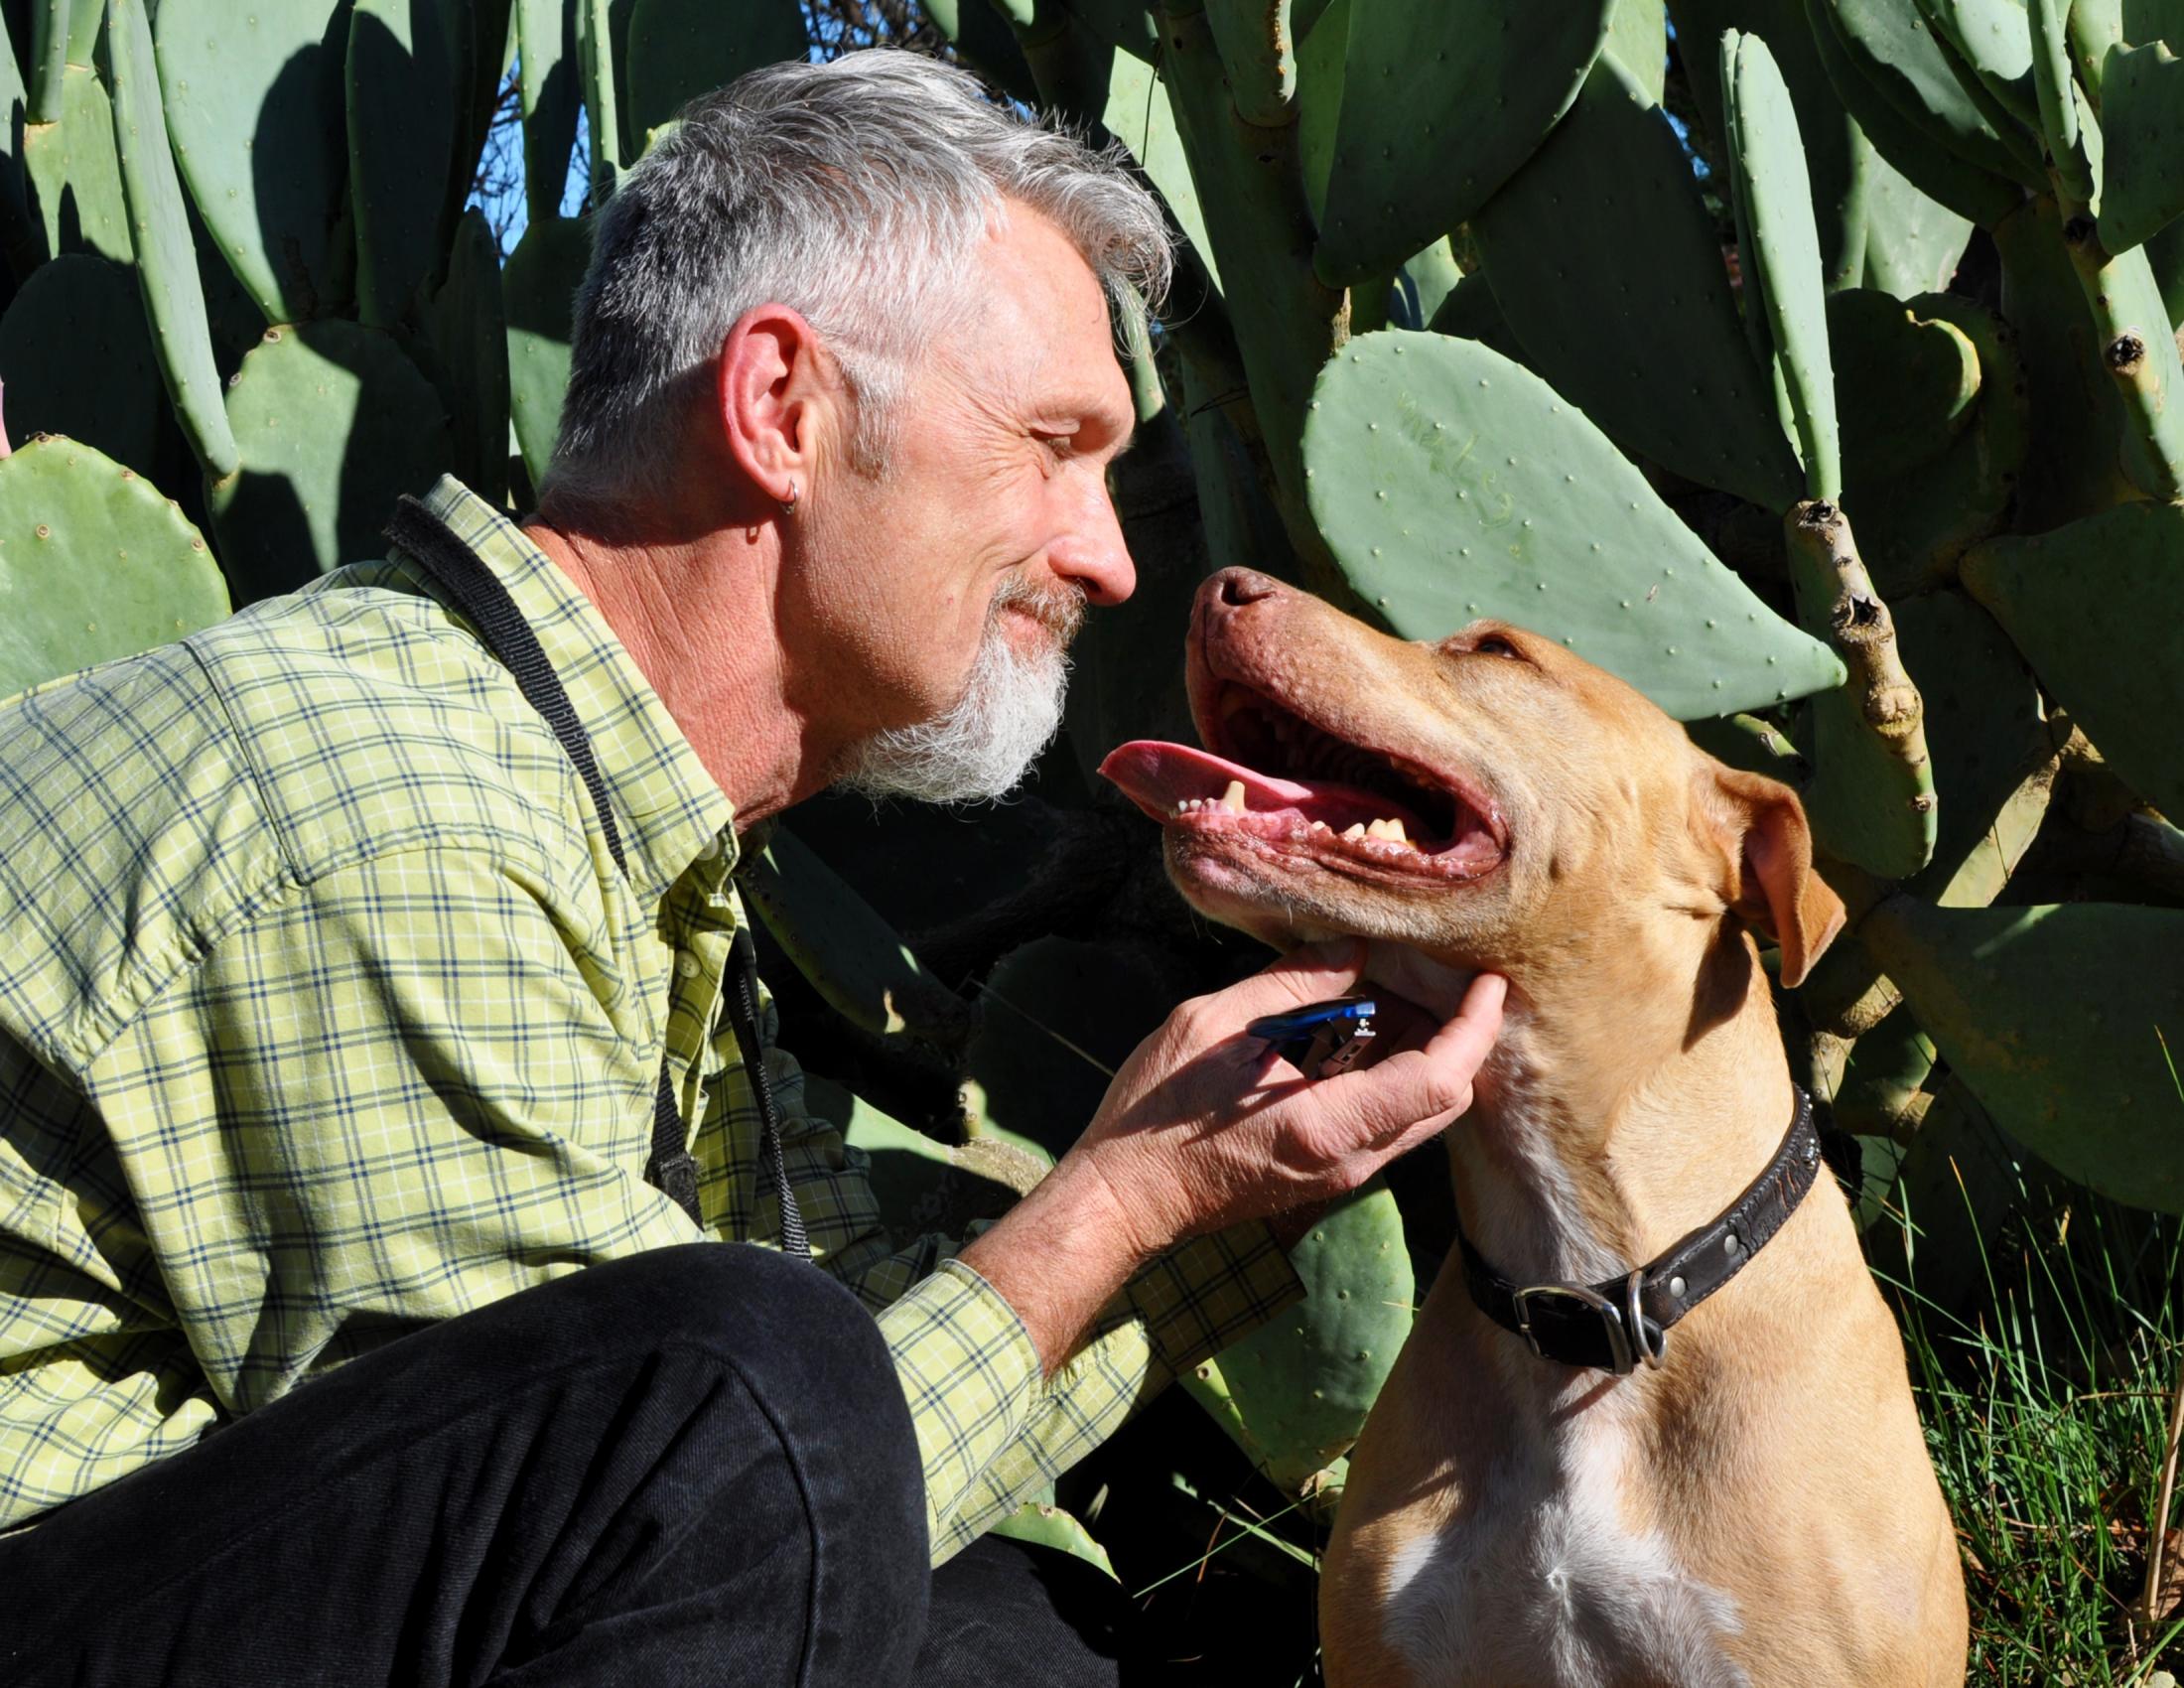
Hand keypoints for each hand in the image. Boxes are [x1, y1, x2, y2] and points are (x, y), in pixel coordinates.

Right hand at [1070, 940, 1506, 1259]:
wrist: (1126, 1197)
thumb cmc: (1157, 1113)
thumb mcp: (1216, 1026)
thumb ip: (1293, 985)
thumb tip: (1352, 949)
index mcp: (1329, 1125)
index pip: (1440, 1079)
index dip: (1475, 1026)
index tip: (1487, 979)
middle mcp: (1351, 1159)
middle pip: (1446, 1099)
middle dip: (1460, 1034)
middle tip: (1445, 973)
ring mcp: (1341, 1172)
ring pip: (1420, 1111)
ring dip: (1425, 1050)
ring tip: (1400, 987)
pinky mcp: (1327, 1171)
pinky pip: (1387, 1120)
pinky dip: (1392, 1071)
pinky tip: (1358, 1026)